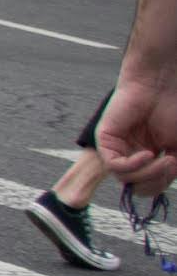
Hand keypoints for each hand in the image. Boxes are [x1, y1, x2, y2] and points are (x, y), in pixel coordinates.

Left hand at [97, 65, 171, 190]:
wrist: (162, 86)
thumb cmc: (172, 111)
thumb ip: (168, 170)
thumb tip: (154, 189)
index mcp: (144, 156)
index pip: (145, 185)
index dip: (159, 185)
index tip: (174, 168)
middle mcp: (128, 153)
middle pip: (135, 185)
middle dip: (155, 181)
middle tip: (171, 164)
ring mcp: (116, 147)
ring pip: (125, 178)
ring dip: (148, 174)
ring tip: (165, 159)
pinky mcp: (106, 139)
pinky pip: (113, 165)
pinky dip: (132, 166)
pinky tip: (147, 154)